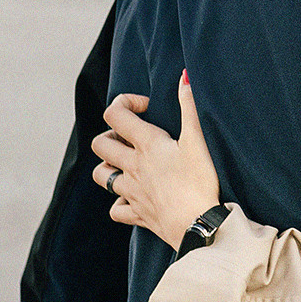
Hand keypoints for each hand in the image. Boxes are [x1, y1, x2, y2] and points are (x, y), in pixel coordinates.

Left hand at [92, 70, 221, 249]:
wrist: (198, 225)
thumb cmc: (200, 181)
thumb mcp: (198, 140)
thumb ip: (190, 107)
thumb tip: (185, 76)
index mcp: (146, 145)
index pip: (115, 114)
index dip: (124, 103)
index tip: (145, 108)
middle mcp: (131, 167)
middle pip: (100, 144)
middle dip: (111, 134)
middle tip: (132, 136)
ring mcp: (131, 192)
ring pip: (101, 175)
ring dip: (109, 166)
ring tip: (127, 164)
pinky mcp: (137, 214)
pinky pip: (117, 210)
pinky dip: (120, 203)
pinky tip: (133, 199)